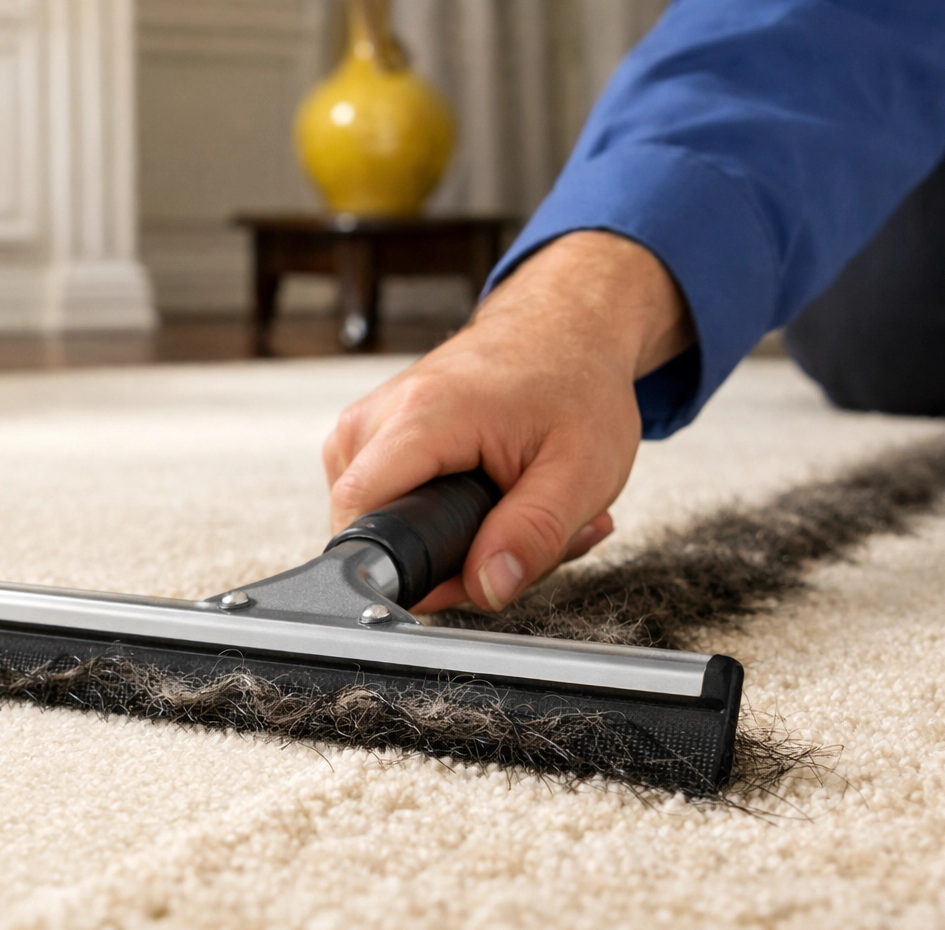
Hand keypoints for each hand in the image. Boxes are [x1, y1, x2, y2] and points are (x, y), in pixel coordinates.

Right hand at [323, 230, 693, 612]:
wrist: (565, 323)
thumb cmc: (576, 382)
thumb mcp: (583, 470)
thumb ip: (534, 535)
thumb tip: (488, 589)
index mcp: (423, 416)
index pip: (360, 517)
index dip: (408, 570)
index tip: (464, 575)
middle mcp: (378, 415)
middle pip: (374, 530)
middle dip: (449, 558)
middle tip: (519, 534)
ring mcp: (368, 422)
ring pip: (381, 522)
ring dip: (450, 538)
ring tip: (510, 508)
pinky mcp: (372, 433)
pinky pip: (385, 500)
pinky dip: (437, 514)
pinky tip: (485, 498)